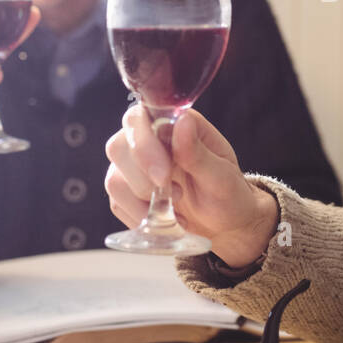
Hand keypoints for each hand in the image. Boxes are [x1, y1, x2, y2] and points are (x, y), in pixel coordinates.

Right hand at [104, 105, 277, 265]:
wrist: (225, 223)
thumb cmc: (228, 193)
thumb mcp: (222, 176)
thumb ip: (198, 153)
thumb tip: (182, 121)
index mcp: (174, 124)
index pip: (139, 118)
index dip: (143, 146)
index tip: (163, 177)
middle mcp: (148, 139)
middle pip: (118, 147)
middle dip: (142, 179)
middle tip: (176, 196)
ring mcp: (134, 166)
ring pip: (114, 179)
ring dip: (143, 203)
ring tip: (175, 208)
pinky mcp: (128, 191)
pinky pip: (117, 203)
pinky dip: (141, 217)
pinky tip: (166, 218)